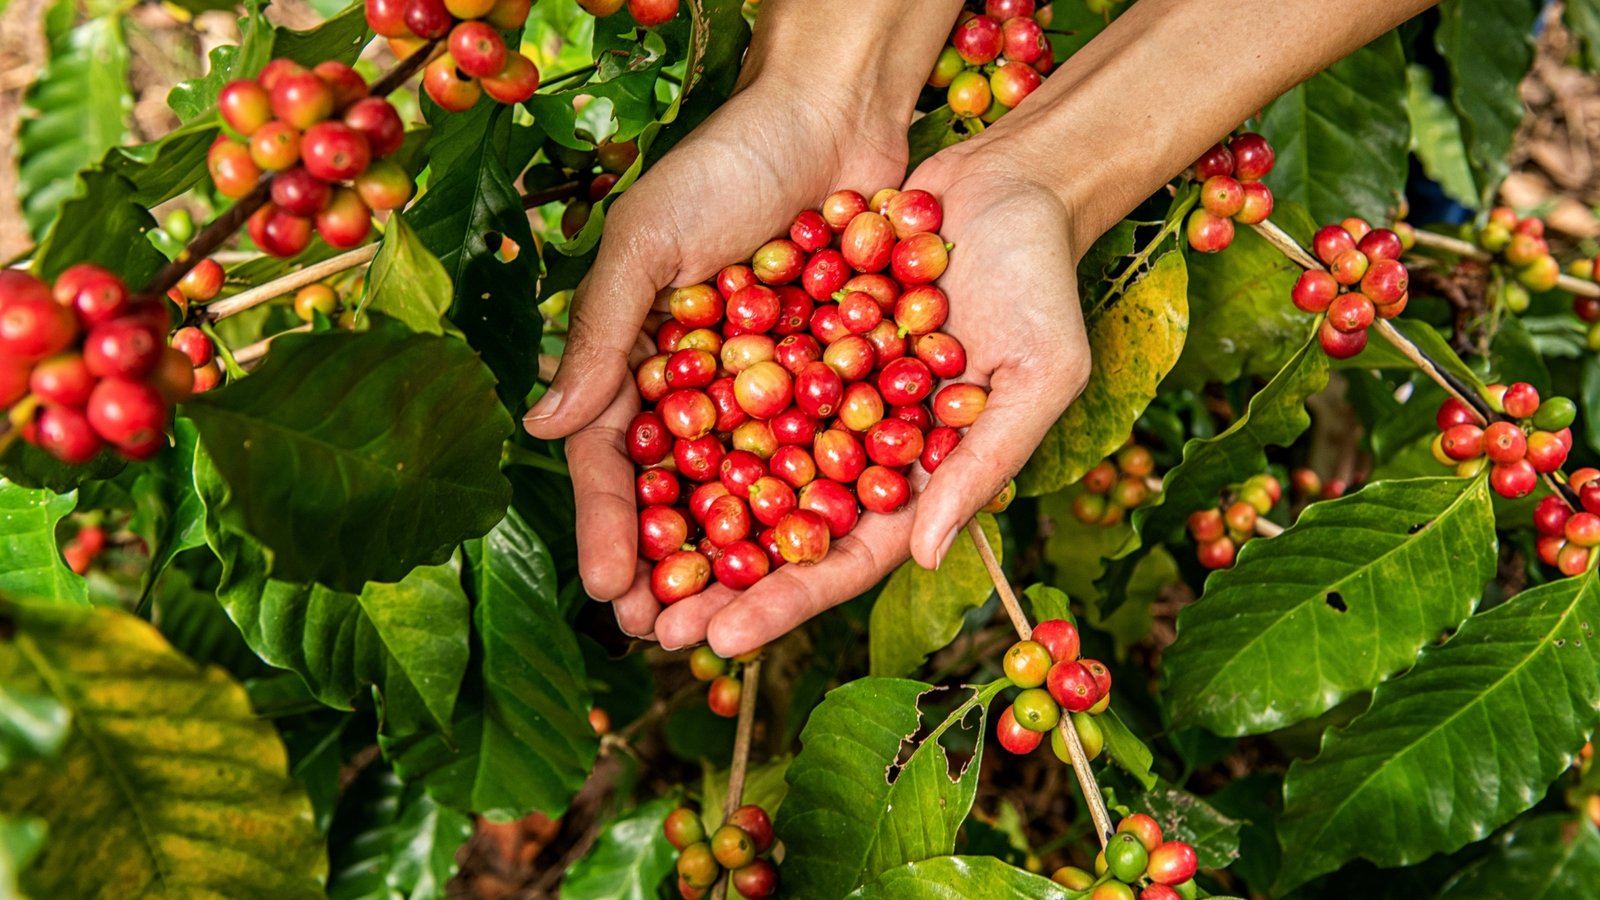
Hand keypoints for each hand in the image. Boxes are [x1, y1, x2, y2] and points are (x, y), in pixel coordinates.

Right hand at [523, 76, 909, 640]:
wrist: (837, 115)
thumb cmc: (726, 165)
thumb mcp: (649, 240)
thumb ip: (601, 331)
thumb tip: (539, 425)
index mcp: (639, 359)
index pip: (614, 458)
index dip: (611, 526)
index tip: (611, 589)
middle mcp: (701, 387)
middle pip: (682, 496)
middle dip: (672, 569)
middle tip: (668, 637)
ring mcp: (770, 392)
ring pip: (751, 496)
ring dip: (741, 565)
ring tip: (735, 627)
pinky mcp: (839, 385)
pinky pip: (826, 459)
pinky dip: (818, 511)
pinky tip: (816, 566)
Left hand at [651, 142, 1091, 656]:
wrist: (1008, 174)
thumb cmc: (1044, 278)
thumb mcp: (1039, 372)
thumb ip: (983, 463)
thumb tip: (924, 556)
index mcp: (917, 479)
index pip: (844, 557)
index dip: (785, 603)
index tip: (722, 642)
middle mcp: (856, 447)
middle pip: (777, 530)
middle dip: (715, 582)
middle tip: (648, 627)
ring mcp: (817, 393)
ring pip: (738, 467)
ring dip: (683, 515)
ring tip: (620, 565)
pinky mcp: (788, 338)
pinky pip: (724, 386)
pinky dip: (680, 420)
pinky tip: (623, 449)